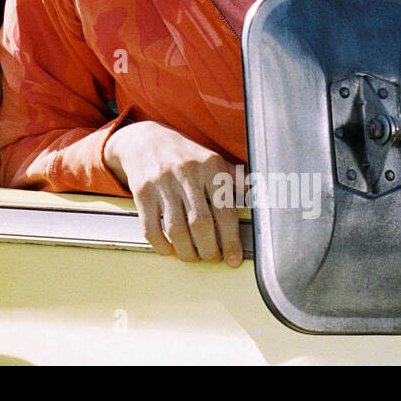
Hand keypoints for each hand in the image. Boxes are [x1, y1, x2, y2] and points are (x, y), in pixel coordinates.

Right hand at [103, 121, 242, 266]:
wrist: (145, 140)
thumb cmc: (185, 156)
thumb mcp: (213, 160)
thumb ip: (235, 179)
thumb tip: (258, 196)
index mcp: (211, 166)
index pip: (225, 211)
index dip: (231, 241)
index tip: (233, 260)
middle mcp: (186, 173)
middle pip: (201, 224)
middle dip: (209, 250)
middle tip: (212, 257)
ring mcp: (162, 183)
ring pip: (176, 230)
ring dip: (187, 252)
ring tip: (193, 256)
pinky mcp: (142, 192)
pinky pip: (151, 228)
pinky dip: (162, 246)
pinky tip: (170, 250)